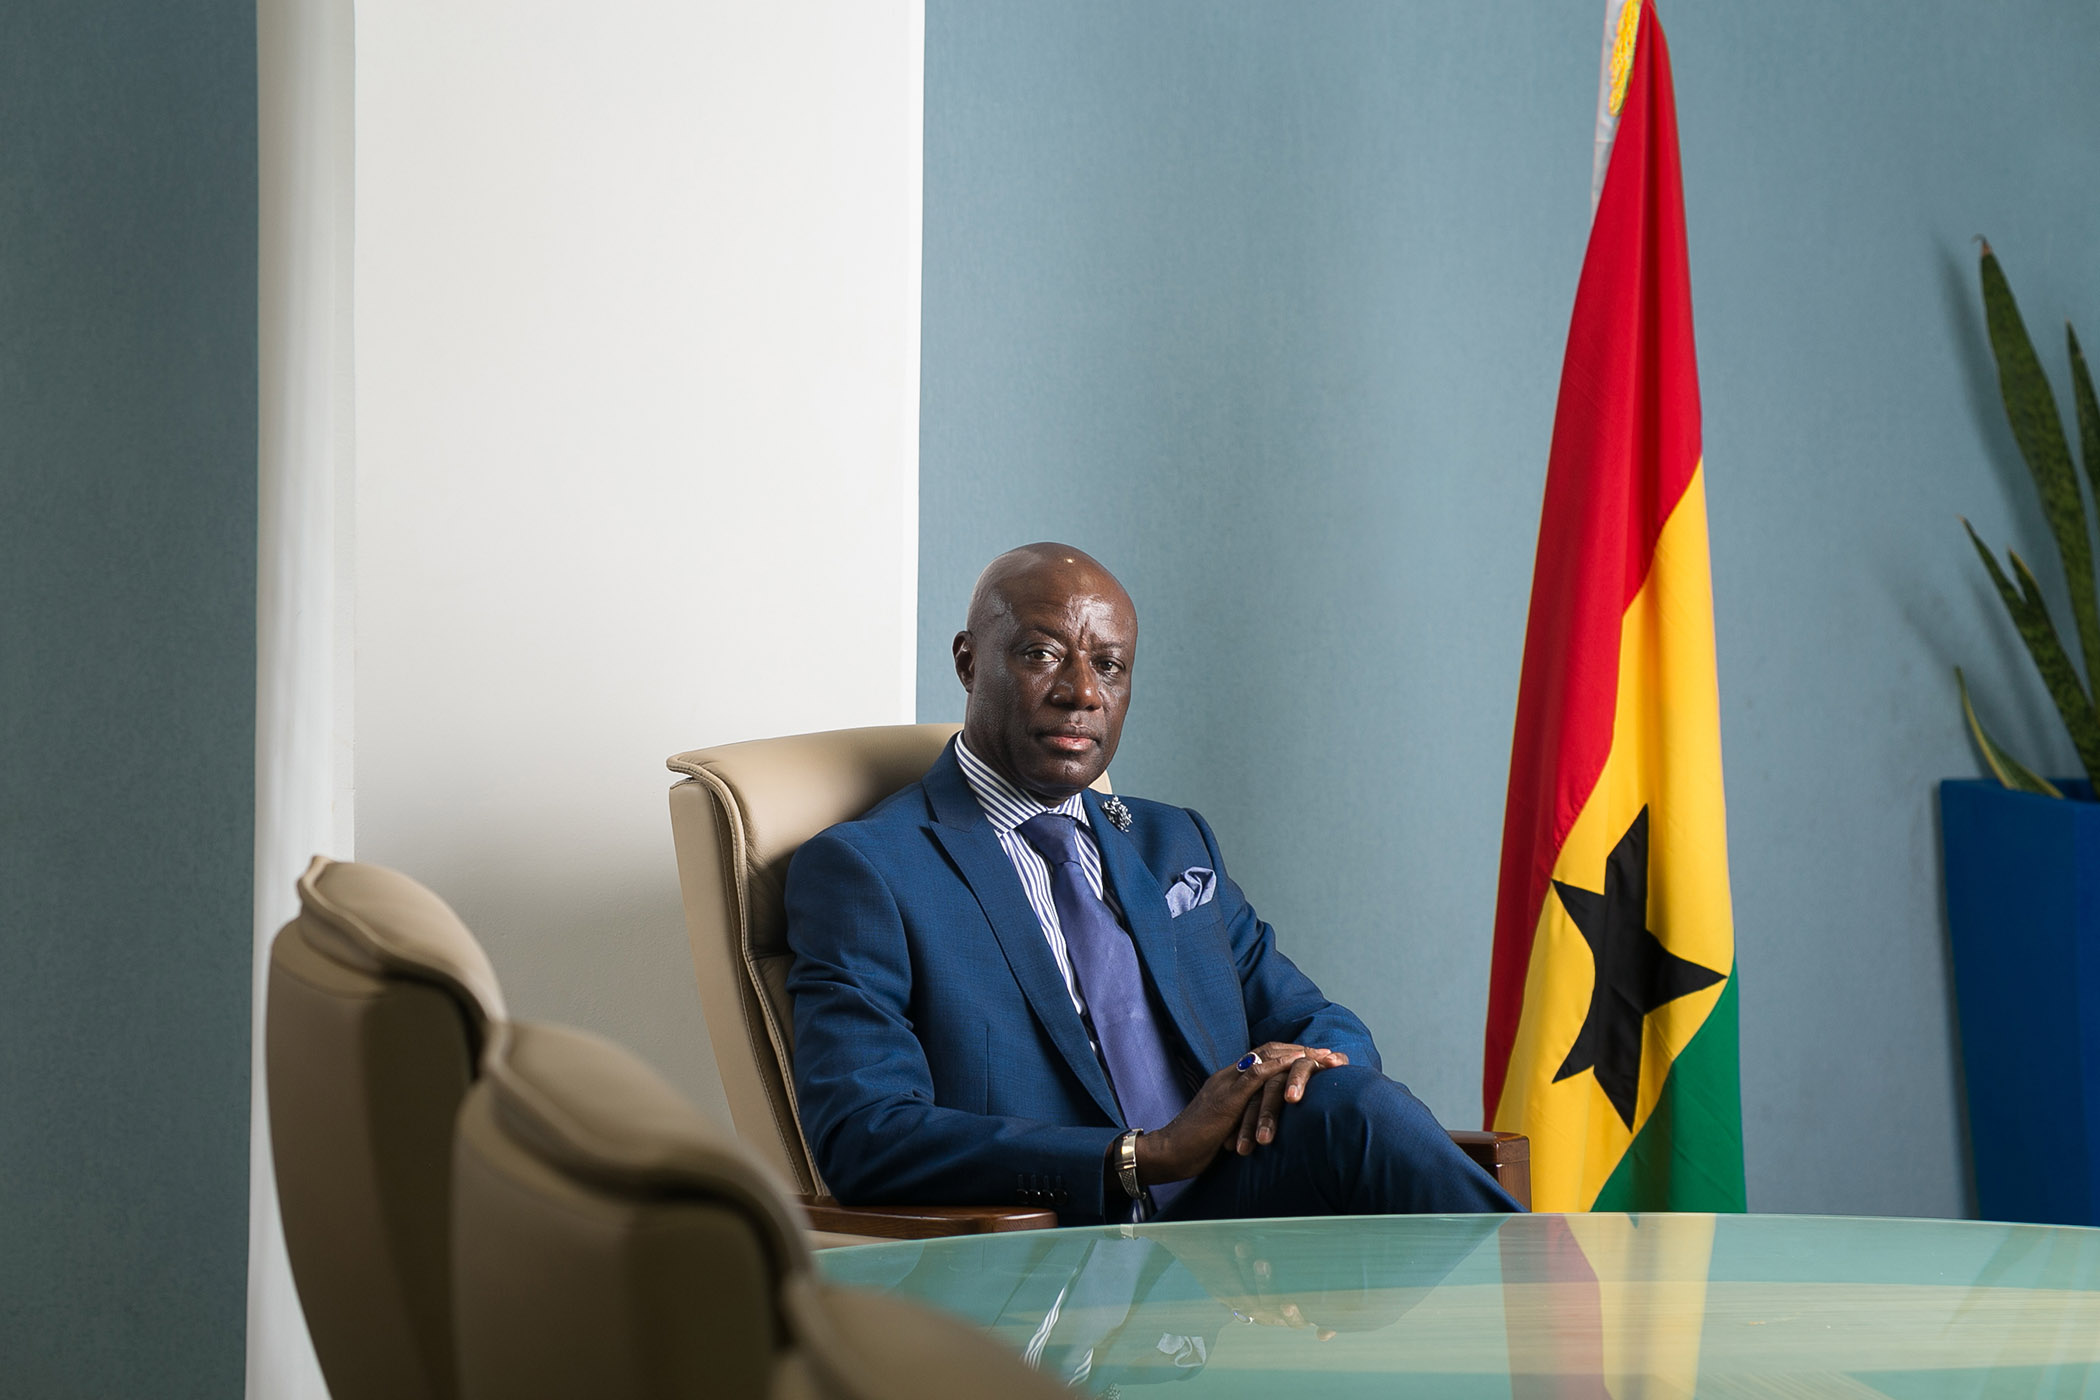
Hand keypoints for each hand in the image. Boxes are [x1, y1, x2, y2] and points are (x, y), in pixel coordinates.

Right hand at [1133, 1043, 1346, 1184]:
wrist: (1168, 1153)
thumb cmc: (1196, 1146)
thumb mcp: (1227, 1127)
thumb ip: (1245, 1119)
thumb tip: (1267, 1126)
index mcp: (1228, 1081)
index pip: (1263, 1058)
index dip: (1291, 1055)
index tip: (1318, 1058)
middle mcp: (1228, 1075)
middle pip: (1270, 1051)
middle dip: (1303, 1050)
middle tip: (1331, 1054)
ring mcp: (1226, 1084)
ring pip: (1266, 1057)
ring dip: (1298, 1055)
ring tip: (1324, 1057)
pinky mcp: (1226, 1099)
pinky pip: (1255, 1075)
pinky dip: (1279, 1067)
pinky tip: (1298, 1065)